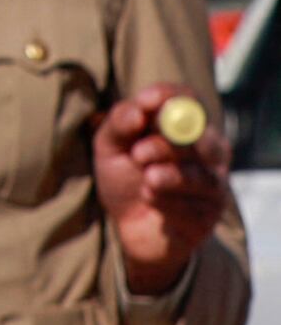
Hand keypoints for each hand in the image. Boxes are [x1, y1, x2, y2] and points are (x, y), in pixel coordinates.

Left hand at [94, 88, 233, 290]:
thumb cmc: (124, 178)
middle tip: (139, 153)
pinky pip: (192, 204)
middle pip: (200, 136)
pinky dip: (165, 202)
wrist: (129, 226)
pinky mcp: (212, 213)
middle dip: (167, 143)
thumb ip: (120, 123)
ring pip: (201, 173)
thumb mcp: (110, 147)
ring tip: (147, 179)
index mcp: (183, 127)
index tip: (145, 102)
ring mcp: (214, 182)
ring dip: (168, 176)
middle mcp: (207, 151)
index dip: (170, 98)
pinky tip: (150, 200)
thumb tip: (138, 108)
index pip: (189, 101)